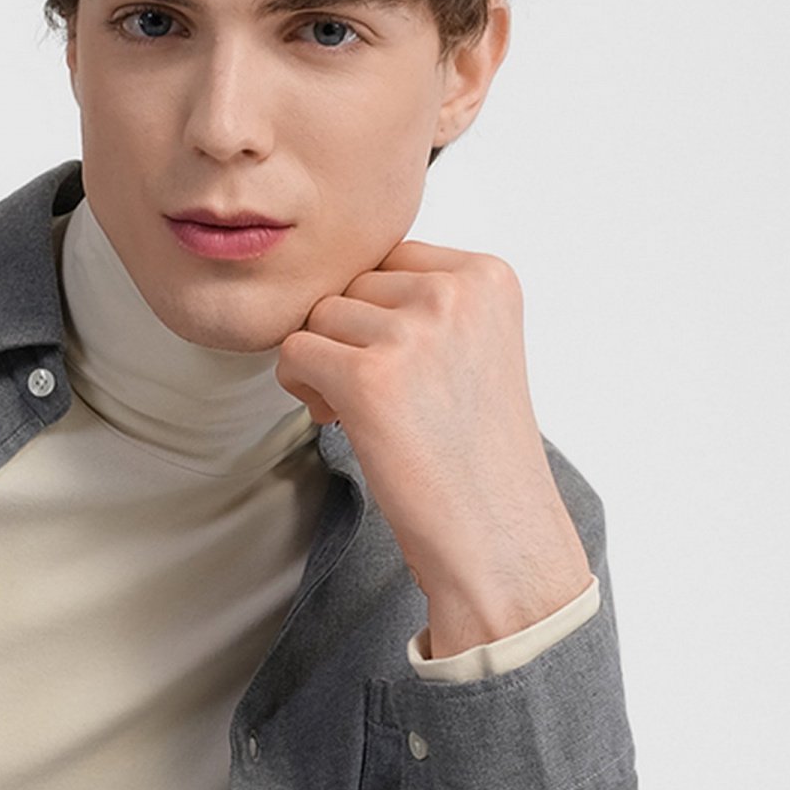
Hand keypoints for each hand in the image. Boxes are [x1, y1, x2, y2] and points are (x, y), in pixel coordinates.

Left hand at [275, 240, 592, 657]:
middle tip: (379, 398)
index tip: (402, 367)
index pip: (392, 257)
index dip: (380, 314)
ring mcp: (413, 332)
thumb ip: (425, 301)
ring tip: (364, 413)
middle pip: (353, 284)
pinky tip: (337, 420)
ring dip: (324, 364)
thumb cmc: (477, 452)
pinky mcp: (369, 377)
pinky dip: (300, 387)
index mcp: (489, 276)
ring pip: (320, 316)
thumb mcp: (476, 347)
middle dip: (350, 338)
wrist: (495, 532)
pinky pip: (293, 352)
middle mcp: (456, 292)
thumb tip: (341, 278)